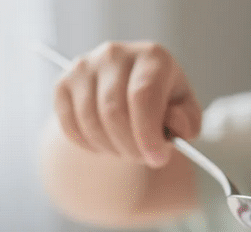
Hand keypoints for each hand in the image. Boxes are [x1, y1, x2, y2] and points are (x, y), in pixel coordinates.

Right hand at [53, 42, 202, 167]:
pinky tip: (106, 143)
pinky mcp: (63, 84)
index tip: (157, 159)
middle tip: (143, 158)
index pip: (143, 96)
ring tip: (127, 150)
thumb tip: (174, 123)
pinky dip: (89, 145)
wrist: (129, 97)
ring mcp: (84, 67)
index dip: (148, 134)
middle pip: (114, 112)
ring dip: (111, 148)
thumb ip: (187, 121)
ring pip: (90, 122)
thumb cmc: (163, 106)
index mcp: (152, 57)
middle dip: (130, 147)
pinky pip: (70, 126)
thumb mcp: (185, 113)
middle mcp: (115, 54)